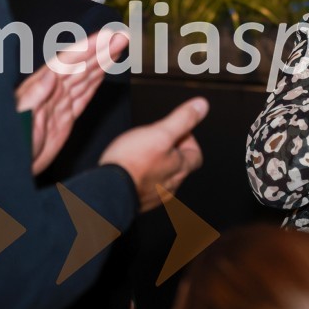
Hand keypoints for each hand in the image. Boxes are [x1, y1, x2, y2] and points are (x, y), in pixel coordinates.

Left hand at [17, 30, 128, 174]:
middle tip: (122, 36)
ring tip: (119, 45)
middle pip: (82, 65)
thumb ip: (33, 97)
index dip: (89, 47)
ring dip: (103, 60)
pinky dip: (96, 81)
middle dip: (102, 49)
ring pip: (86, 76)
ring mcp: (59, 104)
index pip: (69, 62)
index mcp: (40, 89)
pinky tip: (104, 71)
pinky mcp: (65, 117)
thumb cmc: (10, 147)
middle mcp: (51, 92)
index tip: (107, 36)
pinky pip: (84, 94)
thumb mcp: (19, 121)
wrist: (8, 171)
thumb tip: (50, 75)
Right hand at [99, 97, 208, 211]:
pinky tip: (130, 170)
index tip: (175, 131)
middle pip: (179, 166)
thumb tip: (201, 106)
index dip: (188, 140)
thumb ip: (182, 119)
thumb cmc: (131, 162)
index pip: (196, 155)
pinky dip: (142, 177)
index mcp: (180, 168)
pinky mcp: (138, 202)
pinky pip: (146, 187)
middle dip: (171, 151)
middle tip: (155, 139)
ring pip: (162, 177)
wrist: (106, 190)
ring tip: (141, 153)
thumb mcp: (160, 132)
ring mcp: (154, 197)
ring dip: (156, 165)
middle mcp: (171, 186)